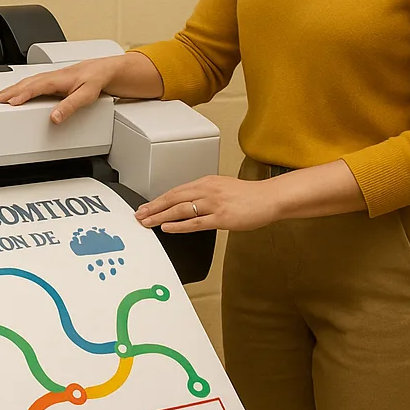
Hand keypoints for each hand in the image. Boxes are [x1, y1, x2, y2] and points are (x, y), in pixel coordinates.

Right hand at [0, 57, 123, 123]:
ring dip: (15, 87)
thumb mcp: (86, 96)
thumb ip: (69, 106)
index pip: (35, 87)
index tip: (10, 102)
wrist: (105, 70)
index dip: (22, 95)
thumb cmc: (96, 81)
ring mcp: (53, 77)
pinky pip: (35, 81)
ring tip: (4, 95)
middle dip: (12, 90)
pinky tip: (22, 90)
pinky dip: (24, 85)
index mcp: (58, 80)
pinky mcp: (54, 79)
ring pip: (30, 81)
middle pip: (28, 83)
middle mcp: (53, 77)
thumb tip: (55, 117)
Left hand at [135, 175, 281, 232]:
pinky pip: (195, 222)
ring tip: (147, 222)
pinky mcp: (221, 217)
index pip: (176, 190)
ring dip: (161, 216)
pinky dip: (179, 226)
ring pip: (180, 209)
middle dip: (154, 207)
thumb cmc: (249, 196)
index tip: (147, 206)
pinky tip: (167, 228)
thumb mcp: (222, 188)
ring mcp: (213, 203)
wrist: (269, 198)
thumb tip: (189, 202)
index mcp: (206, 182)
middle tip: (139, 214)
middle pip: (173, 198)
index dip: (159, 199)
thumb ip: (206, 194)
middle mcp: (207, 190)